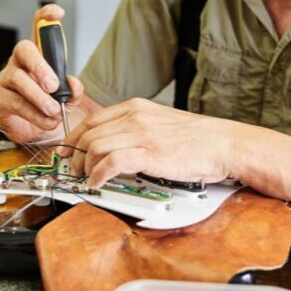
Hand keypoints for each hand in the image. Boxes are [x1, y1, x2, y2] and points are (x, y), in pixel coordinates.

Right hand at [0, 4, 84, 142]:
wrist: (36, 134)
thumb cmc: (49, 109)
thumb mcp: (67, 98)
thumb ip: (73, 90)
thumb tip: (72, 84)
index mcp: (37, 56)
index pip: (38, 28)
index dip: (46, 16)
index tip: (58, 13)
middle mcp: (19, 62)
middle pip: (23, 49)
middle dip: (40, 66)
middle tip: (53, 85)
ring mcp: (6, 79)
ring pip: (18, 80)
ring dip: (39, 97)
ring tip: (53, 110)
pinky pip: (15, 103)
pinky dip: (34, 114)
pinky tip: (46, 121)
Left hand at [64, 98, 237, 187]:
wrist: (223, 143)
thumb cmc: (197, 138)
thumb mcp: (160, 122)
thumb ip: (136, 128)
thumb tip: (114, 143)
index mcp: (136, 107)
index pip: (92, 119)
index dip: (73, 137)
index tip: (67, 151)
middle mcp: (135, 117)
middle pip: (89, 134)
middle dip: (75, 155)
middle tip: (73, 171)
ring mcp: (142, 134)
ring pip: (95, 147)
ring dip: (84, 167)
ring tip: (85, 179)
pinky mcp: (149, 154)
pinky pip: (110, 163)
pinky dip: (98, 175)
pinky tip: (97, 183)